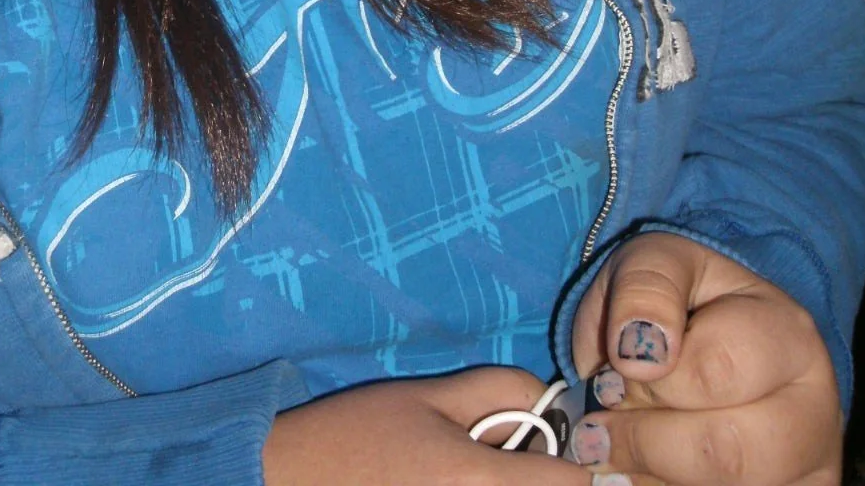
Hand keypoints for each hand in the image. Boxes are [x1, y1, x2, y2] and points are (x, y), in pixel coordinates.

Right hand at [263, 366, 590, 484]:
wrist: (292, 480)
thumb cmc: (360, 433)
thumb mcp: (430, 396)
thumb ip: (499, 389)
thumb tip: (550, 402)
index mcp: (480, 482)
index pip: (573, 485)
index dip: (570, 462)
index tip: (550, 447)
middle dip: (539, 477)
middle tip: (501, 455)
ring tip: (468, 473)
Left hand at [571, 232, 841, 485]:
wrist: (723, 337)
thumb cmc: (688, 298)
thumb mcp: (659, 261)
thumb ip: (645, 290)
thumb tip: (635, 354)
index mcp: (789, 335)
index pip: (715, 371)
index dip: (649, 377)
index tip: (616, 367)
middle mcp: (816, 412)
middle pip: (726, 453)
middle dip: (645, 439)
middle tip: (602, 422)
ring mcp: (810, 471)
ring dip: (652, 475)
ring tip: (623, 445)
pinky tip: (649, 469)